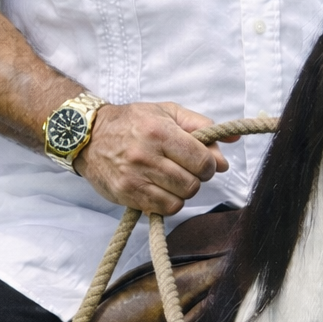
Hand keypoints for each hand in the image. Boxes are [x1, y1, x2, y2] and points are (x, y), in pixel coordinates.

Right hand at [74, 102, 235, 214]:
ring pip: (179, 200)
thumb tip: (233, 140)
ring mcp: (134, 178)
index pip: (202, 160)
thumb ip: (201, 125)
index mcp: (159, 132)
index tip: (203, 161)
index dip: (210, 164)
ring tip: (171, 178)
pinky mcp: (126, 195)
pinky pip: (162, 209)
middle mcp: (146, 156)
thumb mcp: (167, 112)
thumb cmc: (132, 121)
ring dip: (181, 192)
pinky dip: (167, 202)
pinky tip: (159, 188)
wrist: (89, 136)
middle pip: (192, 183)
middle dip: (196, 178)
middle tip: (185, 169)